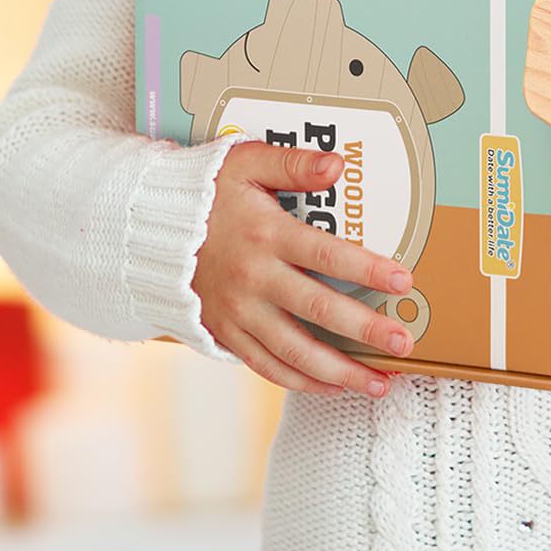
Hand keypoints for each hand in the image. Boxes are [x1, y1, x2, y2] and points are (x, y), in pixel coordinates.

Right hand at [193, 140, 416, 398]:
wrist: (146, 230)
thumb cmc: (204, 191)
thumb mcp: (245, 162)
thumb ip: (293, 164)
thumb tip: (337, 164)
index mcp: (266, 236)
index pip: (325, 256)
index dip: (366, 270)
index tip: (403, 281)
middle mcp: (253, 280)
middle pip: (317, 311)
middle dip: (365, 330)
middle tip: (404, 344)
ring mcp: (238, 313)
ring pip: (294, 352)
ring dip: (339, 372)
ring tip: (380, 385)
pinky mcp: (225, 334)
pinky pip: (266, 366)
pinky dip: (301, 382)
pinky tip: (334, 387)